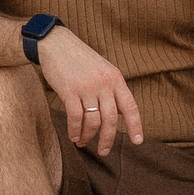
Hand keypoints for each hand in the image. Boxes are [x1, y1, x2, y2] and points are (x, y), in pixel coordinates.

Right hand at [38, 27, 143, 156]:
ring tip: (82, 143)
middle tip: (104, 151)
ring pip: (93, 120)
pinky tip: (73, 135)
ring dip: (88, 136)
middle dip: (108, 139)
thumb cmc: (79, 59)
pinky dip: (74, 130)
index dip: (135, 125)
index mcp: (115, 79)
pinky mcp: (69, 90)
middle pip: (111, 119)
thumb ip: (112, 89)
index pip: (130, 106)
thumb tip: (120, 113)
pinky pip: (75, 117)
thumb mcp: (103, 69)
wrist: (56, 43)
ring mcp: (87, 87)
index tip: (137, 141)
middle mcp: (104, 84)